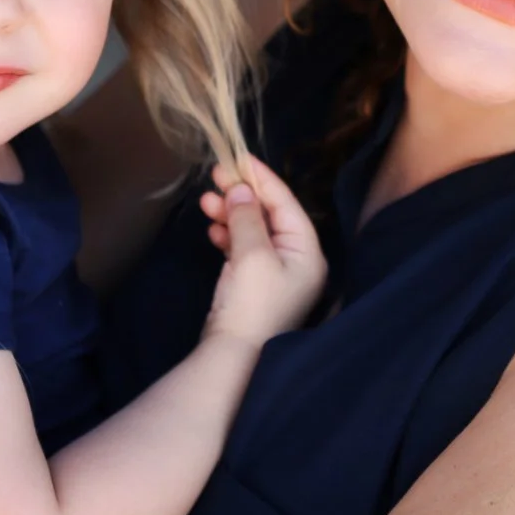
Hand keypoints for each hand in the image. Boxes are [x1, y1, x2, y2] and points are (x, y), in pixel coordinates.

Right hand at [197, 154, 326, 344]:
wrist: (235, 356)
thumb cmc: (252, 304)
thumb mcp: (252, 254)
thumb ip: (247, 216)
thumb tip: (241, 188)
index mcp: (307, 252)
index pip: (286, 203)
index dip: (263, 178)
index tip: (239, 158)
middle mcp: (297, 260)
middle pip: (270, 215)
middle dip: (243, 195)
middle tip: (215, 176)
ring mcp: (275, 274)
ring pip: (253, 230)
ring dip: (231, 213)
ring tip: (206, 202)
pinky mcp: (254, 285)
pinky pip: (243, 249)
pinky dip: (228, 235)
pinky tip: (213, 229)